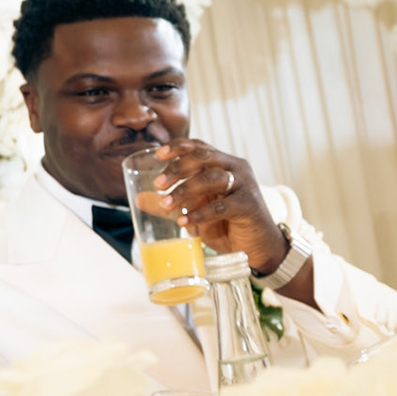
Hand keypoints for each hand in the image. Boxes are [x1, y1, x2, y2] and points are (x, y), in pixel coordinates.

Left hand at [154, 140, 285, 274]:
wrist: (257, 248)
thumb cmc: (227, 225)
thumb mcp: (196, 210)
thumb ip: (172, 203)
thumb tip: (139, 199)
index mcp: (223, 164)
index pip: (199, 147)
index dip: (178, 147)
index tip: (158, 154)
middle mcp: (236, 168)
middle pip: (203, 158)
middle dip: (177, 168)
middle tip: (158, 183)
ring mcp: (245, 185)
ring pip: (211, 178)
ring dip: (185, 190)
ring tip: (166, 204)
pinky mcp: (249, 205)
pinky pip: (221, 206)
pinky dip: (200, 213)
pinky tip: (184, 221)